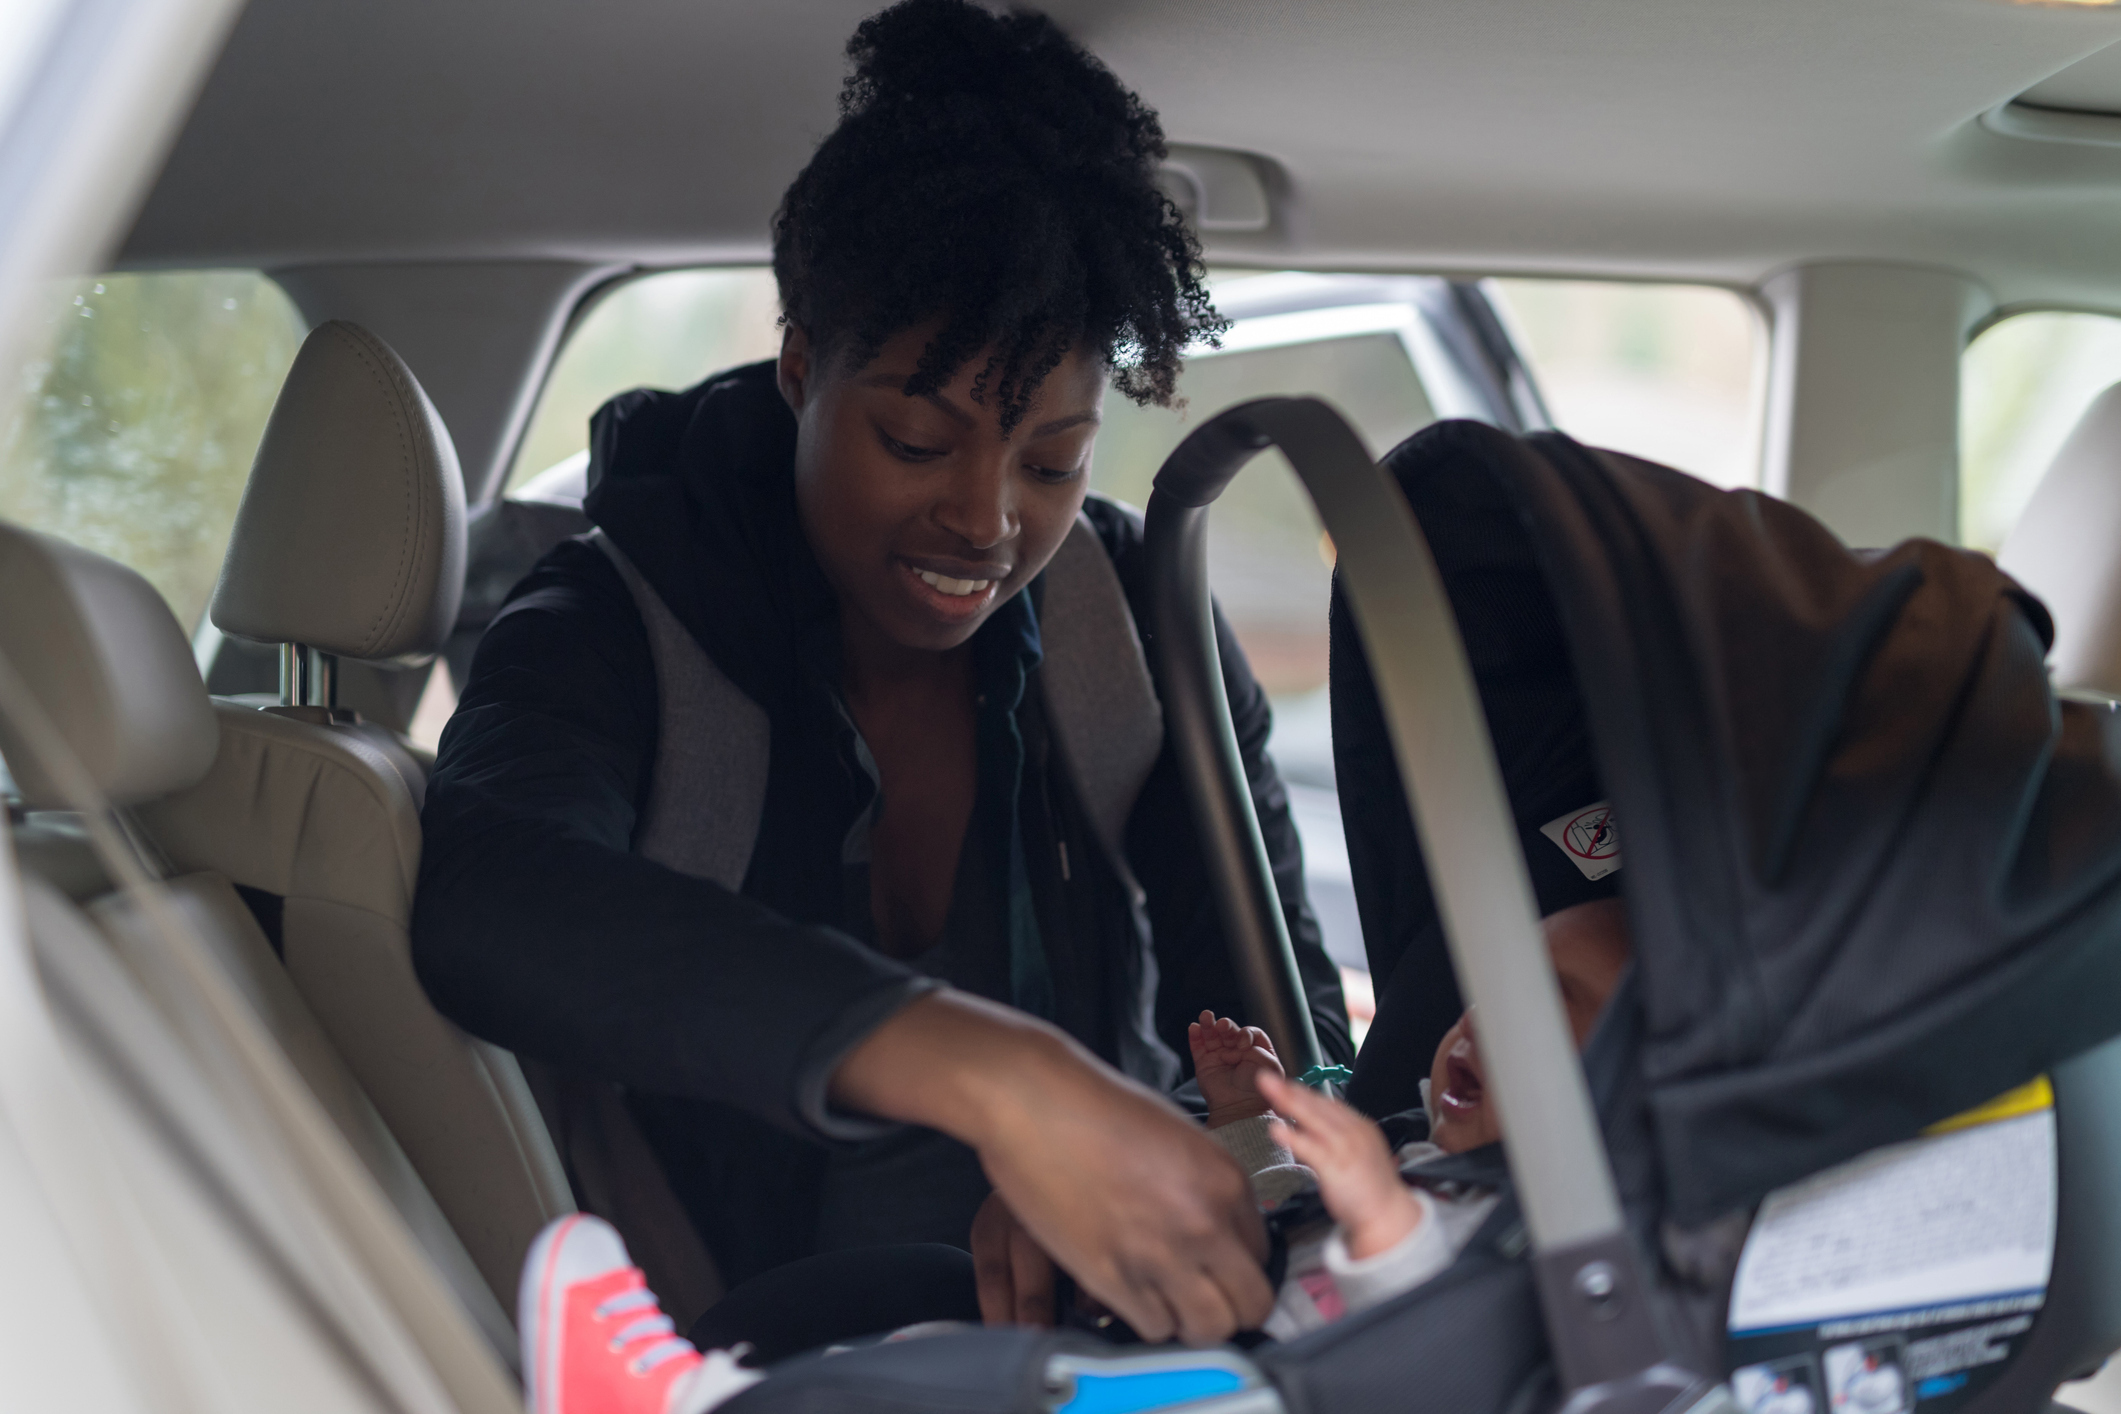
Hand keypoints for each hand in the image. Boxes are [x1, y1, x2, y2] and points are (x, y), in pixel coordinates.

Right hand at [832, 991, 1273, 1344]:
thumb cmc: (1098, 1108)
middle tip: (1208, 1297)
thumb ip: (1210, 1188)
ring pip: (1207, 1328)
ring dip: (1191, 1320)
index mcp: (1225, 1180)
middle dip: (1233, 1307)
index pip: (1265, 1254)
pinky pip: (1154, 1327)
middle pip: (1251, 1304)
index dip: (1241, 1264)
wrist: (1035, 1103)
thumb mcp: (1180, 1137)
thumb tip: (1223, 1230)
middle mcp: (1204, 1223)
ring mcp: (1160, 1256)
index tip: (1221, 1266)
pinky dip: (1148, 1320)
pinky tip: (1134, 1295)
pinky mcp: (1112, 1278)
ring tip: (1169, 1299)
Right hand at [1187, 1011, 1283, 1126]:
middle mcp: (1237, 1052)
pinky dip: (1195, 1036)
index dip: (1246, 1033)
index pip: (1249, 1033)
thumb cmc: (1257, 1090)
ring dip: (1208, 1024)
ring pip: (1212, 1036)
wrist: (1239, 1108)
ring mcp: (1219, 1057)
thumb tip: (1240, 1040)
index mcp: (1255, 1052)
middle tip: (1223, 1025)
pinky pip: (1198, 1047)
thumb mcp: (1270, 1065)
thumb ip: (1259, 1047)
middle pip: (1229, 1031)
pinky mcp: (1204, 1064)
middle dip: (1226, 1025)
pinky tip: (1194, 1027)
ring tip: (1205, 1016)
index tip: (1243, 1042)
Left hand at [1259, 1071, 1422, 1260]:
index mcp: (1360, 1126)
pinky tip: (1275, 1130)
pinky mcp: (1337, 1167)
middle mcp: (1354, 1132)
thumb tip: (1308, 1128)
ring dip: (1288, 1102)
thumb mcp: (1358, 1153)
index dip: (1304, 1093)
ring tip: (1268, 1090)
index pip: (1328, 1104)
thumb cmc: (1370, 1187)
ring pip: (1313, 1119)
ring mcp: (1346, 1148)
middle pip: (1317, 1106)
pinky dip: (1292, 1137)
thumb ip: (1337, 1138)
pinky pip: (1311, 1148)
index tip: (1284, 1085)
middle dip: (1291, 1090)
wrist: (1388, 1215)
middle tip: (1266, 1077)